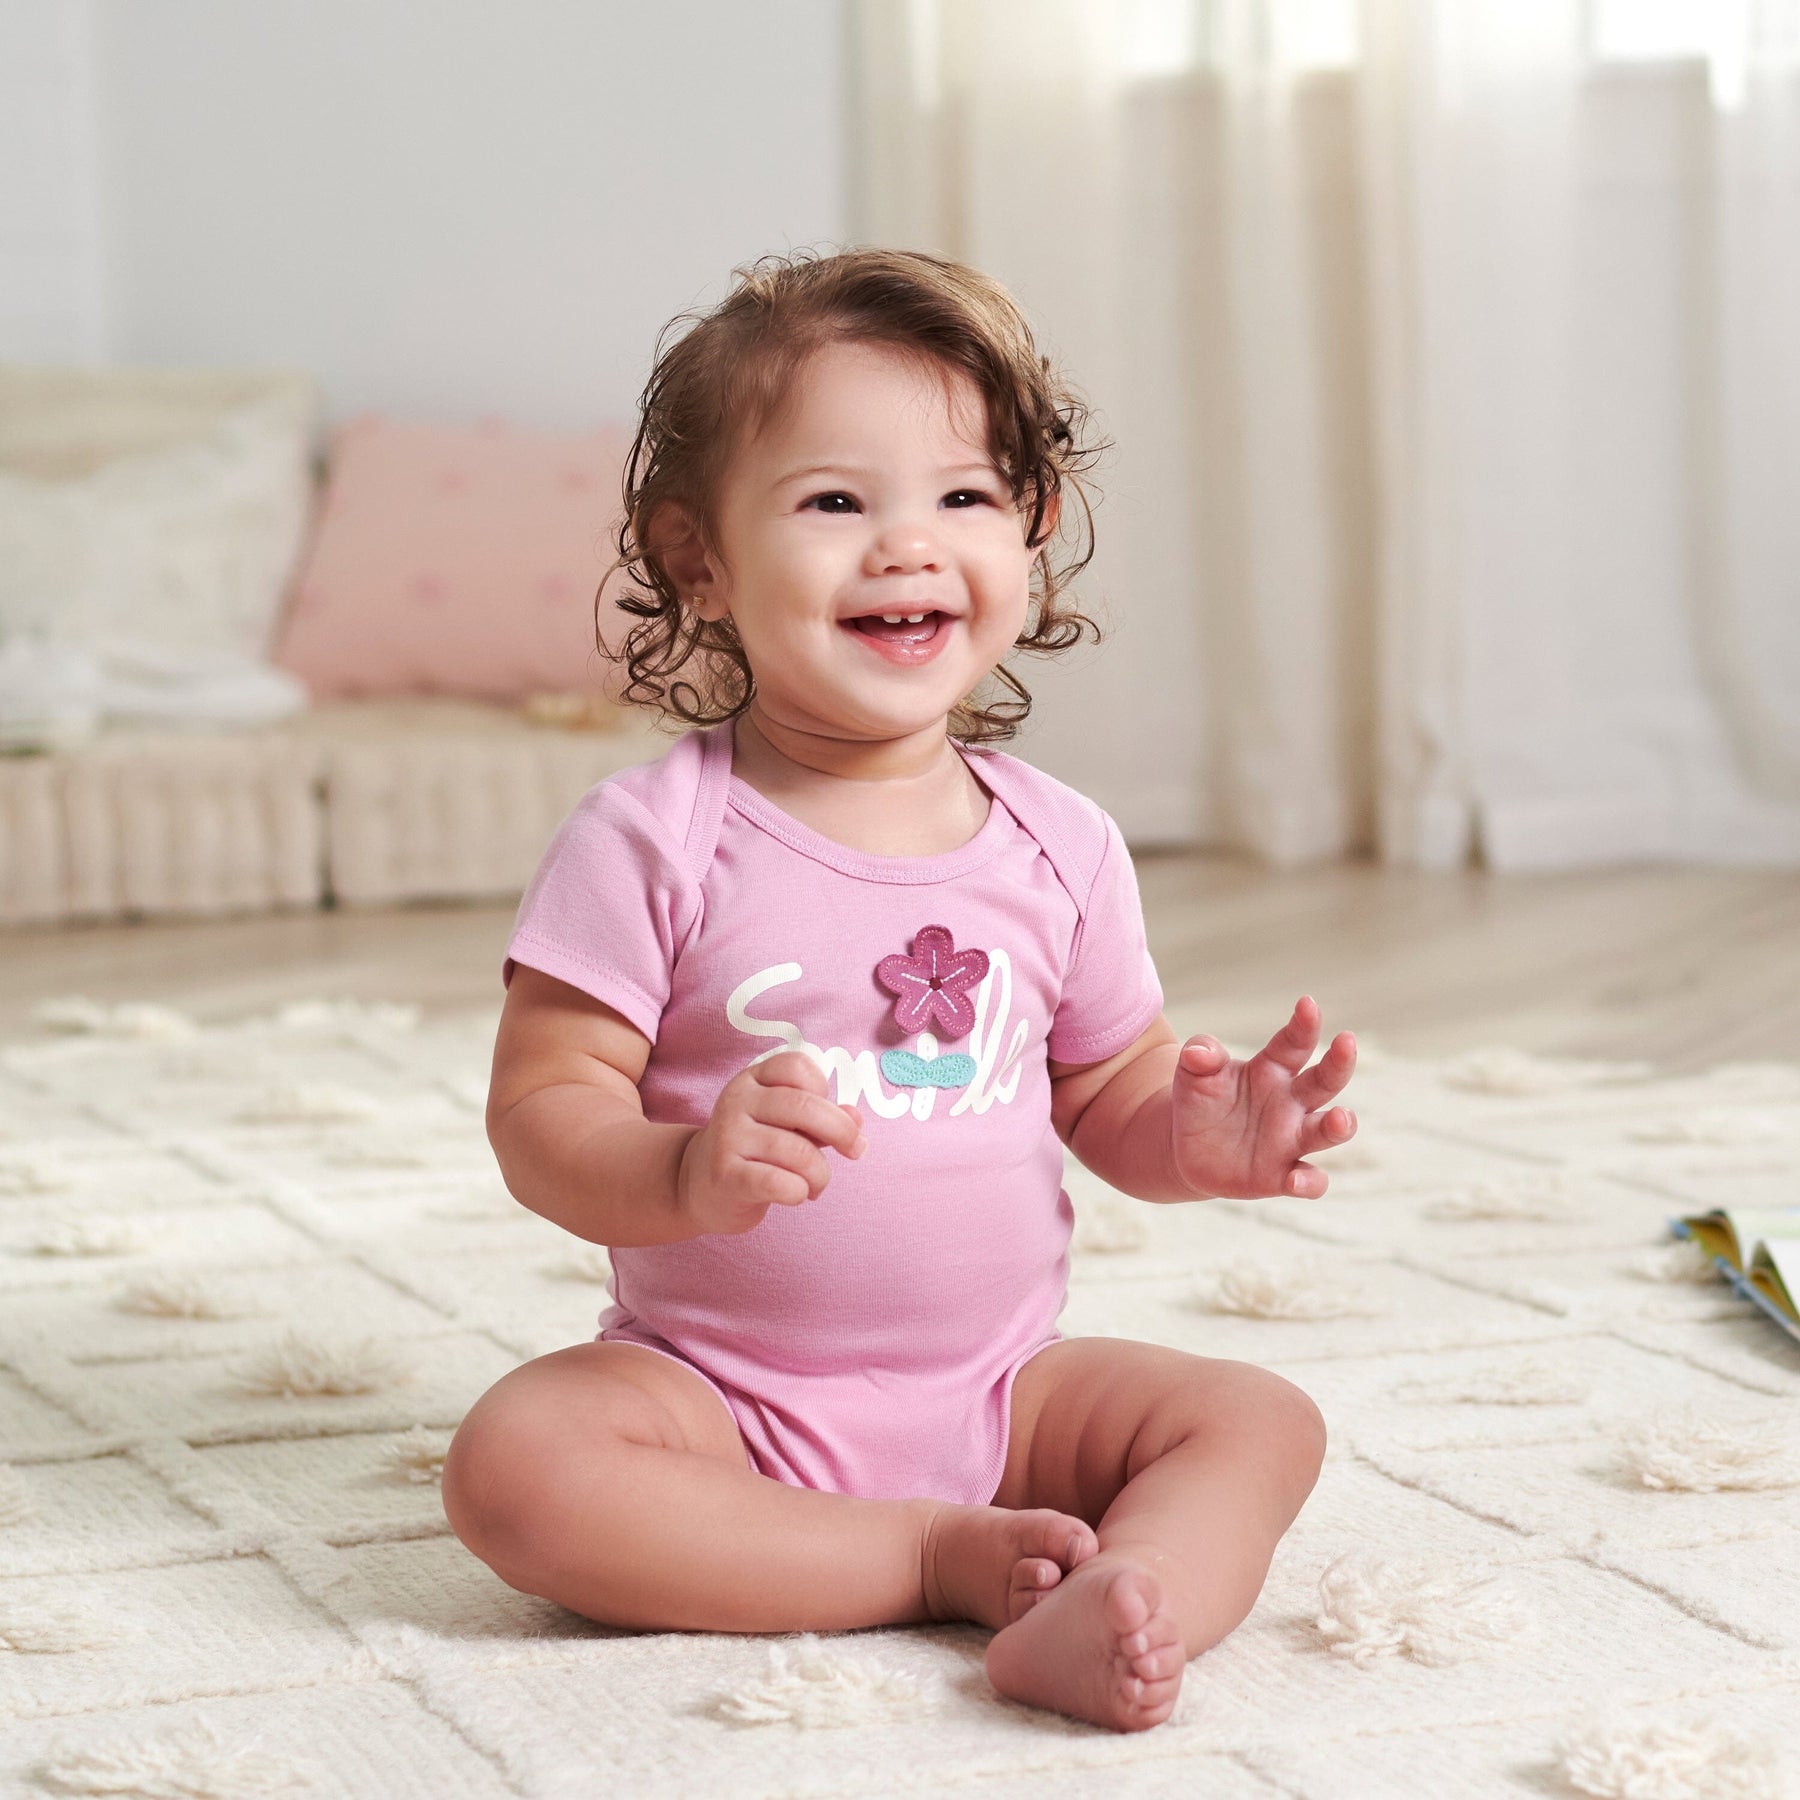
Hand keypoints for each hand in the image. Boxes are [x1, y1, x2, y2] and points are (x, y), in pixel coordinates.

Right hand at [677, 1051, 865, 1235]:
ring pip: (799, 1152)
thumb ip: (821, 1118)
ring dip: (821, 1174)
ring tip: (815, 1185)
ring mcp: (728, 1136)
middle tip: (855, 1151)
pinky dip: (800, 1192)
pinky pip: (779, 1183)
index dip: (824, 1090)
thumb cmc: (754, 1151)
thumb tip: (857, 1120)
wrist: (699, 1186)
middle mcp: (737, 1100)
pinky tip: (795, 1195)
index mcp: (753, 1079)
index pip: (797, 1066)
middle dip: (842, 1132)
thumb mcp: (786, 1125)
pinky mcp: (726, 1174)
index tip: (829, 1115)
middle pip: (804, 1106)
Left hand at [1170, 997, 1356, 1199]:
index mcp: (1273, 1070)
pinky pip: (1309, 1180)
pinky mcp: (1282, 1176)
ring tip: (1341, 1118)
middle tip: (1347, 1042)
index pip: (1294, 1044)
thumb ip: (1200, 1055)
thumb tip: (1198, 1052)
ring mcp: (1291, 1140)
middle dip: (1339, 1063)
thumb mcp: (1193, 1072)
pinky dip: (1308, 1181)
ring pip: (1326, 1132)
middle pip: (1325, 1081)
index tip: (1307, 1004)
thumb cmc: (1199, 1098)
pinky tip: (1295, 1179)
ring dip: (1338, 1125)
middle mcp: (1291, 1103)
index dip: (1303, 1025)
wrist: (1185, 1146)